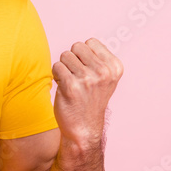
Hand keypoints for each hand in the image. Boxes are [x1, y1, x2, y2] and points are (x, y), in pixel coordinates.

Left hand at [51, 38, 122, 154]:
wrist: (84, 128)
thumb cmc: (91, 100)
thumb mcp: (105, 78)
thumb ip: (98, 59)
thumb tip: (83, 43)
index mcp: (114, 67)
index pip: (91, 42)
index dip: (84, 55)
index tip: (87, 70)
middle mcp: (104, 72)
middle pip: (77, 46)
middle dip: (73, 59)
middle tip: (77, 76)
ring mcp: (88, 79)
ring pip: (65, 56)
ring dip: (64, 68)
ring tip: (71, 82)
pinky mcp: (71, 86)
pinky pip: (56, 67)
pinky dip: (56, 76)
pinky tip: (64, 87)